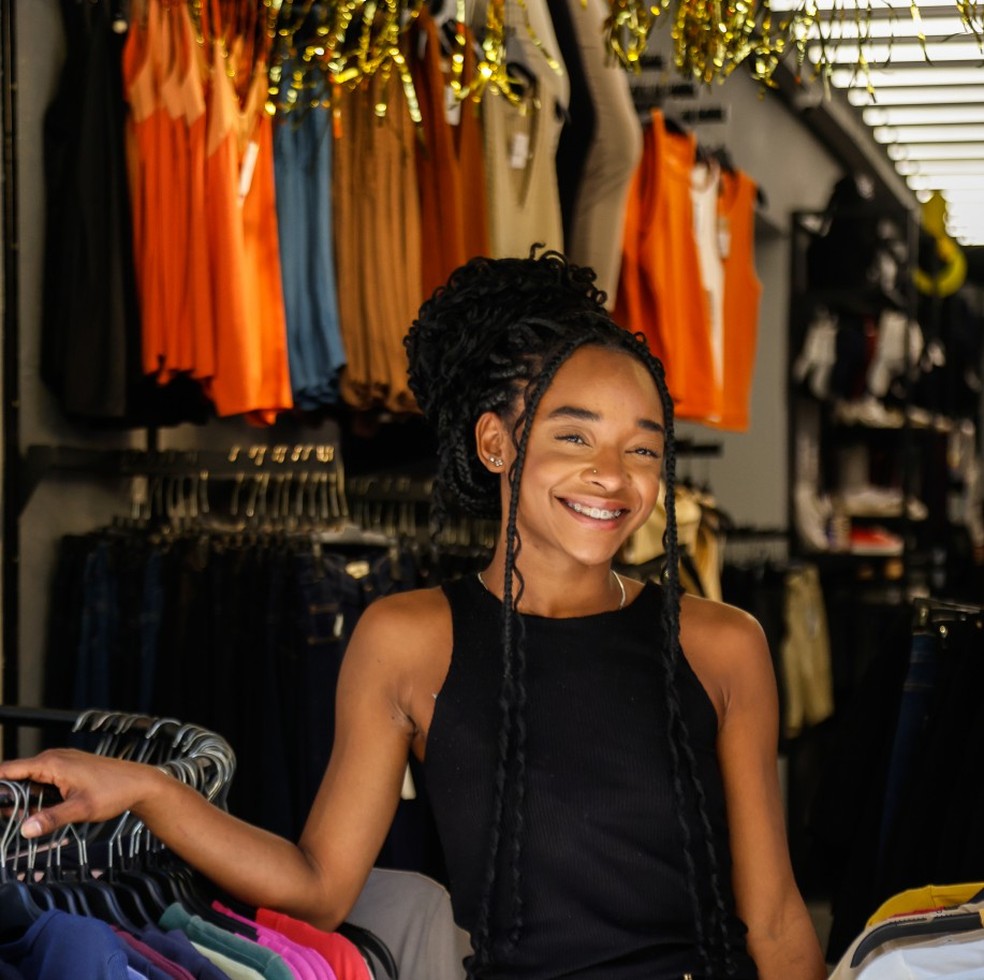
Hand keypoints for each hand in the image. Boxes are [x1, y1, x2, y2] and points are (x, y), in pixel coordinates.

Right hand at [0, 748, 163, 837]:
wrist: (139, 783)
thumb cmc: (115, 791)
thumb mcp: (81, 809)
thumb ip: (51, 818)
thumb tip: (25, 829)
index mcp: (51, 763)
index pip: (7, 770)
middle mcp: (53, 759)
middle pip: (15, 777)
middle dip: (7, 797)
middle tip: (9, 818)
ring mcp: (61, 764)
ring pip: (29, 781)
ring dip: (22, 799)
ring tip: (21, 818)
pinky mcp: (68, 771)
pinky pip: (42, 782)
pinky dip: (36, 796)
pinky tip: (38, 812)